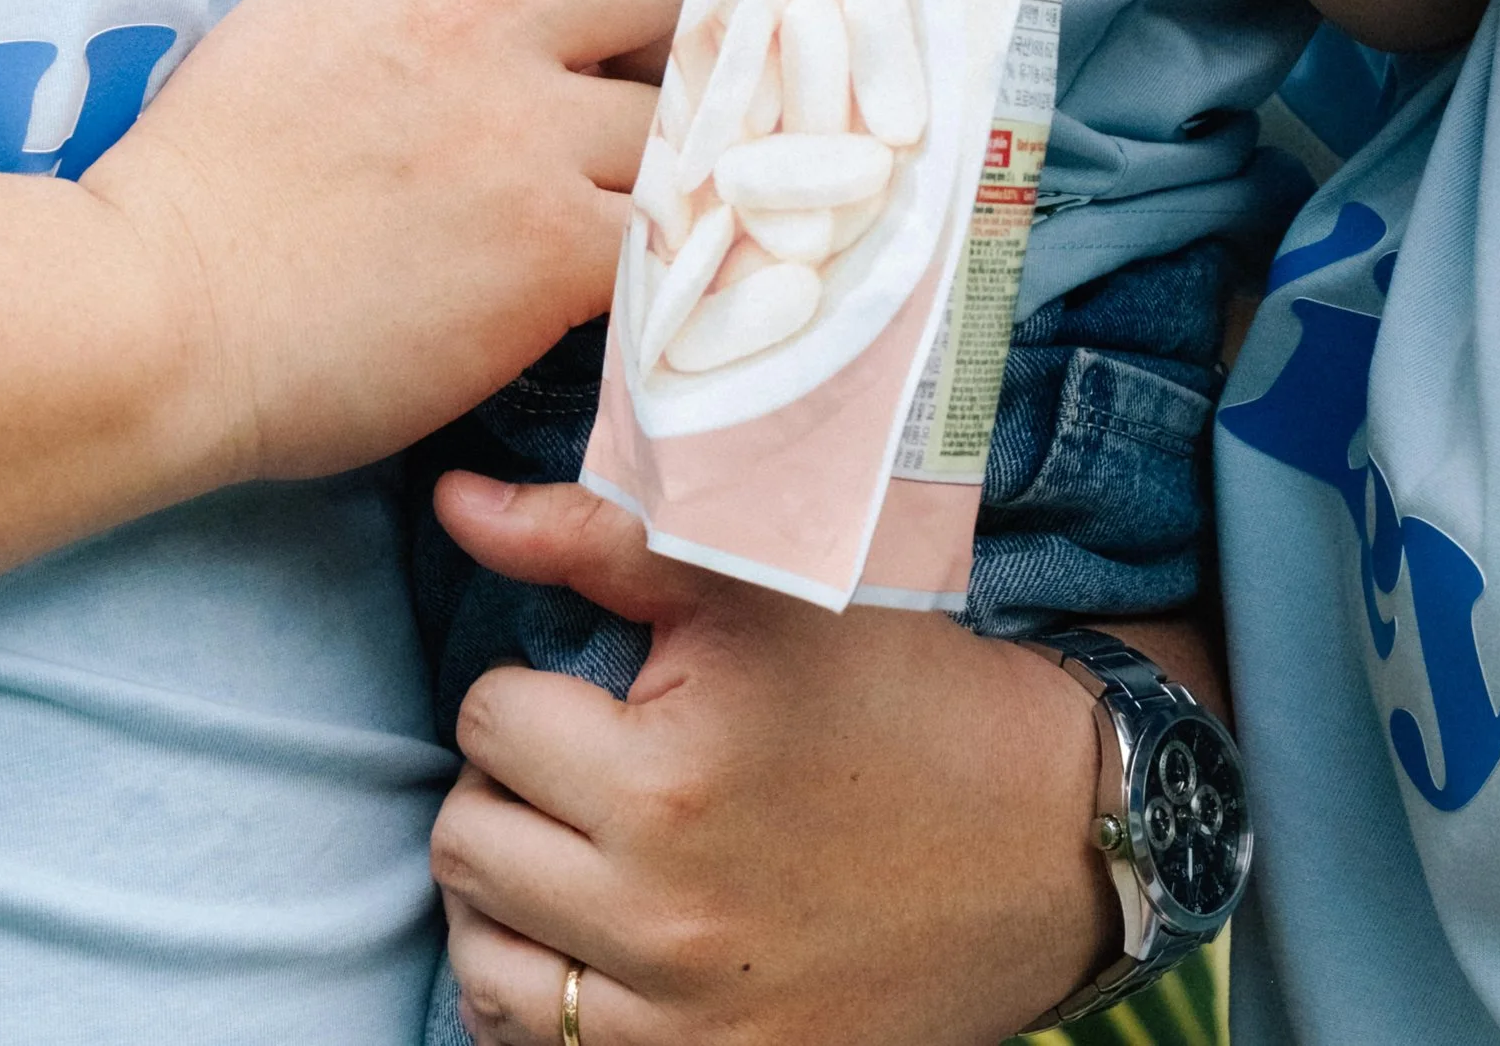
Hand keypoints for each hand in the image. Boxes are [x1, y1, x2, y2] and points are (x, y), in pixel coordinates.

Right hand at [84, 0, 721, 485]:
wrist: (149, 316)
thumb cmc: (203, 187)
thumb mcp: (302, 13)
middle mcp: (477, 15)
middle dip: (699, 19)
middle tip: (705, 74)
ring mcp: (520, 131)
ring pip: (686, 108)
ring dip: (696, 147)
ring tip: (693, 188)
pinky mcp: (548, 251)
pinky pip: (675, 228)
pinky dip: (689, 246)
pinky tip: (682, 267)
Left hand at [430, 482, 1117, 1045]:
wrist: (1044, 836)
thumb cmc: (899, 687)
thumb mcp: (762, 584)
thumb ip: (592, 533)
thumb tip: (455, 505)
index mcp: (668, 783)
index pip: (488, 721)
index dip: (536, 690)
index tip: (603, 697)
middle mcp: (664, 920)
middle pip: (467, 846)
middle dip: (510, 790)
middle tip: (584, 767)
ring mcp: (685, 1026)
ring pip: (487, 967)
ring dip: (508, 900)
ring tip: (573, 852)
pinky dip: (546, 999)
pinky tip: (595, 943)